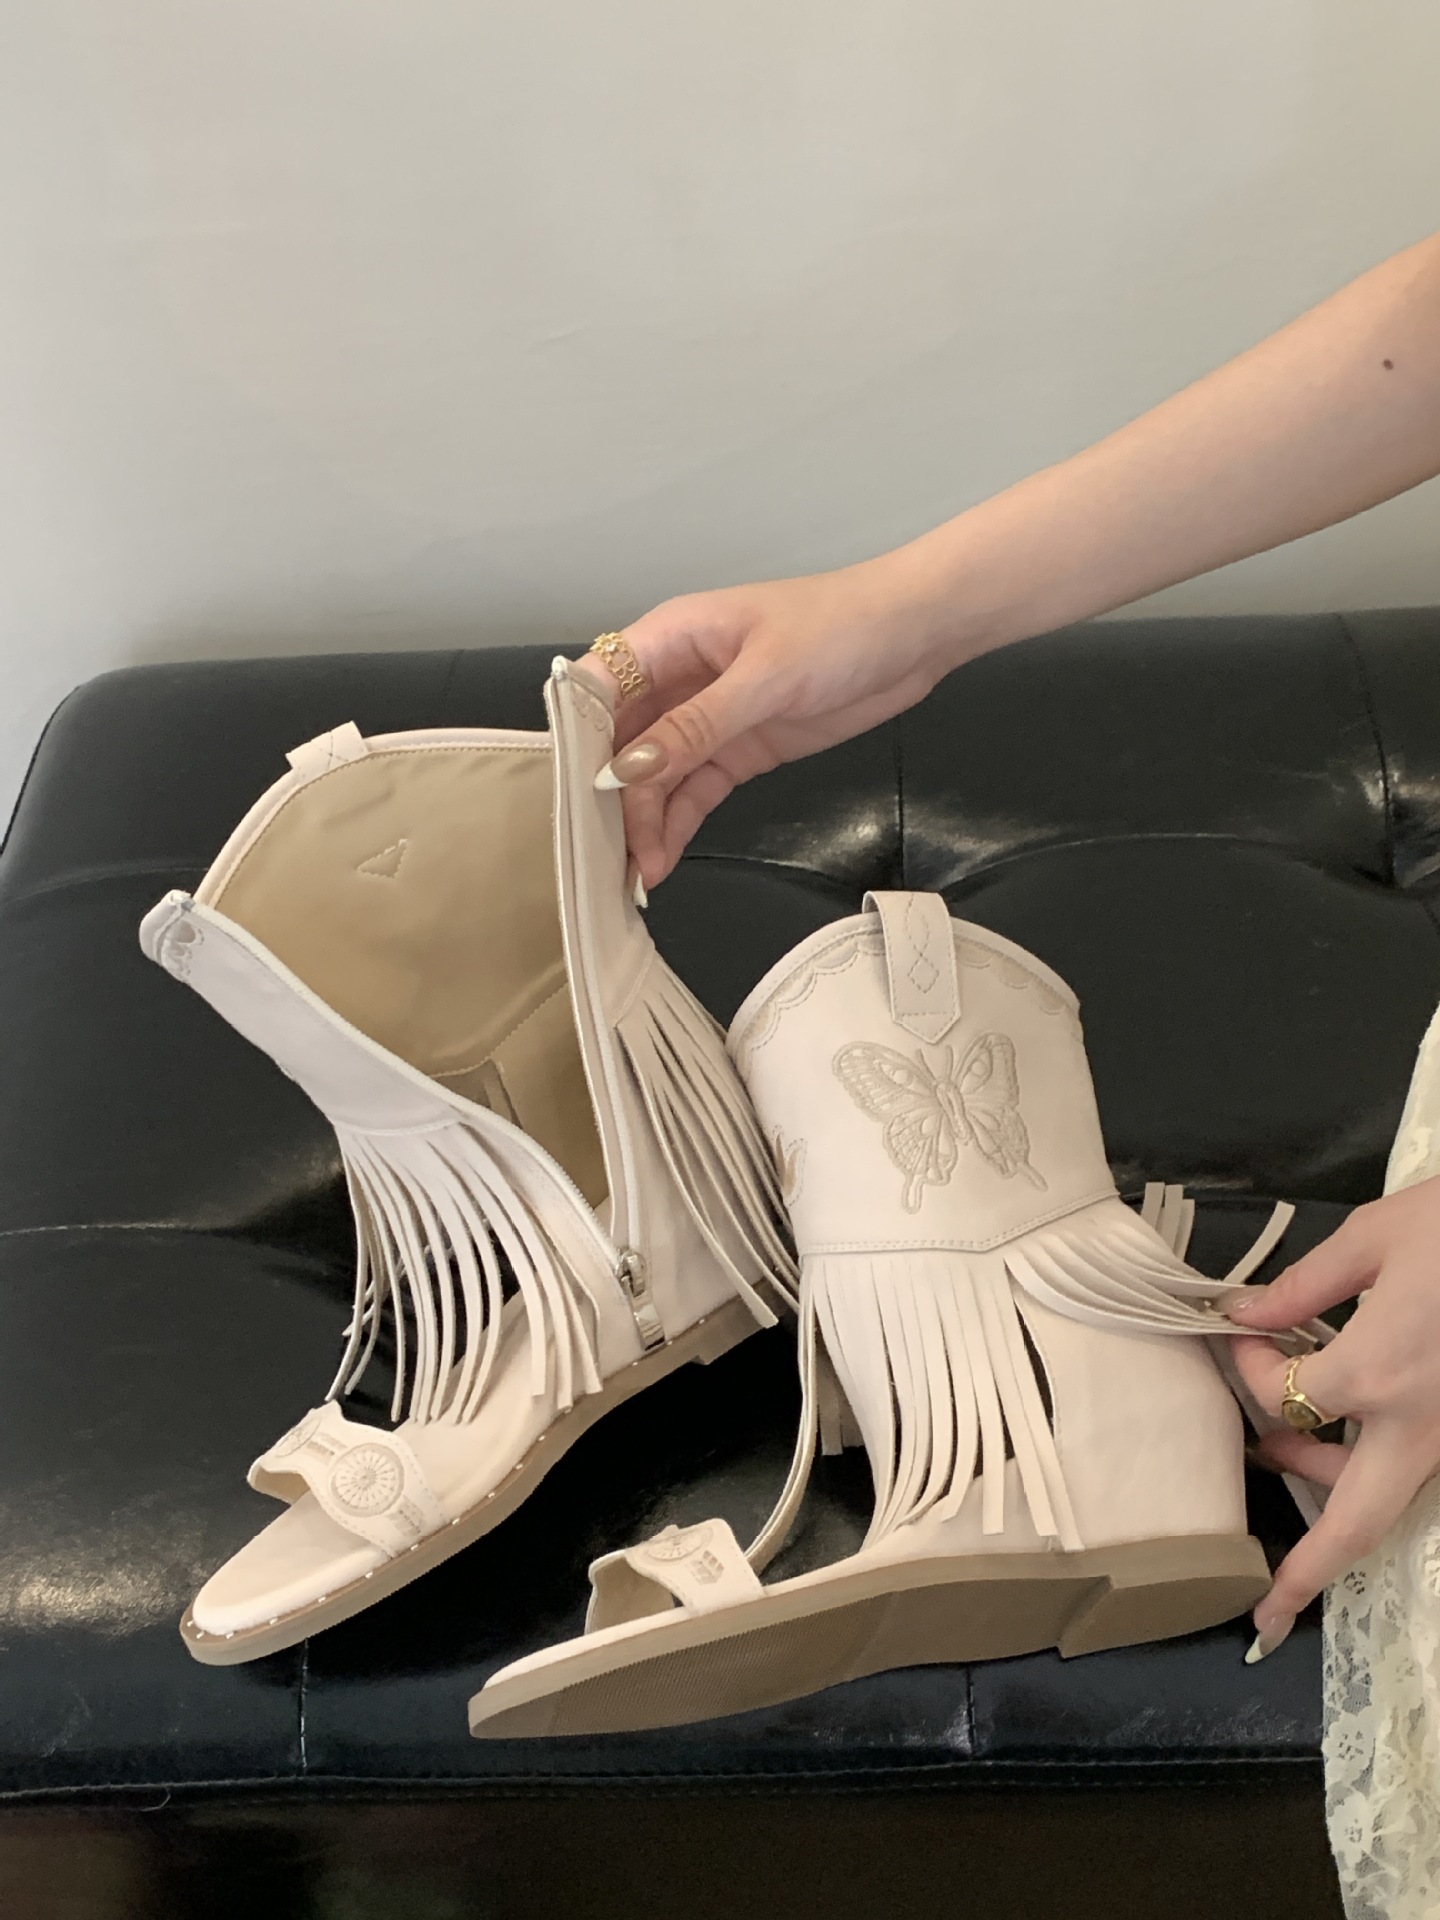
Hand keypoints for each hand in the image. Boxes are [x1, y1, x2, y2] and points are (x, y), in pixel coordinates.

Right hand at [592, 556, 957, 886]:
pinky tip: (660, 860)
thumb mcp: (765, 676)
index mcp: (670, 638)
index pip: (599, 688)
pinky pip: (693, 791)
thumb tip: (629, 770)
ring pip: (654, 776)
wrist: (915, 634)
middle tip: (602, 855)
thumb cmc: (839, 628)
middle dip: (607, 796)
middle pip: (621, 742)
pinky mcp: (739, 750)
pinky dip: (676, 824)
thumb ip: (696, 726)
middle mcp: (677, 679)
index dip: (577, 738)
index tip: (567, 795)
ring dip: (642, 822)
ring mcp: (707, 718)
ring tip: (634, 875)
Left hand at [1225, 1176, 1439, 1656]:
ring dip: (1332, 1494)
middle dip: (1306, 1576)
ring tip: (1281, 1452)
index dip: (1246, 1367)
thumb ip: (1307, 1286)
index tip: (1239, 1330)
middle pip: (1355, 1526)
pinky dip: (1377, 1467)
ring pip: (1388, 1498)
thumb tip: (1249, 1313)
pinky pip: (1418, 1466)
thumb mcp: (1376, 1236)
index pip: (1281, 1398)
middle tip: (1262, 1618)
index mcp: (1376, 1374)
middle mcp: (1418, 1425)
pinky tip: (1347, 1438)